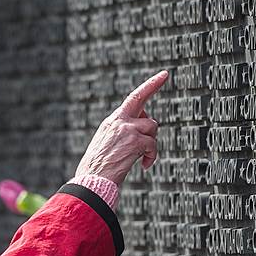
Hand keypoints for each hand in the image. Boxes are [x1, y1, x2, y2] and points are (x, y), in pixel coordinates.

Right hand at [74, 70, 168, 185]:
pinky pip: (153, 145)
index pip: (132, 99)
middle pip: (141, 99)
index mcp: (111, 122)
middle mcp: (118, 121)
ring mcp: (127, 130)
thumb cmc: (98, 169)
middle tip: (164, 74)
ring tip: (142, 156)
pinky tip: (143, 166)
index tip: (162, 76)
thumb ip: (124, 132)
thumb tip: (145, 124)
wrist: (91, 182)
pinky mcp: (134, 141)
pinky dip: (151, 156)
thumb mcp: (108, 144)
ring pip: (152, 126)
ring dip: (151, 142)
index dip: (149, 86)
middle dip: (153, 85)